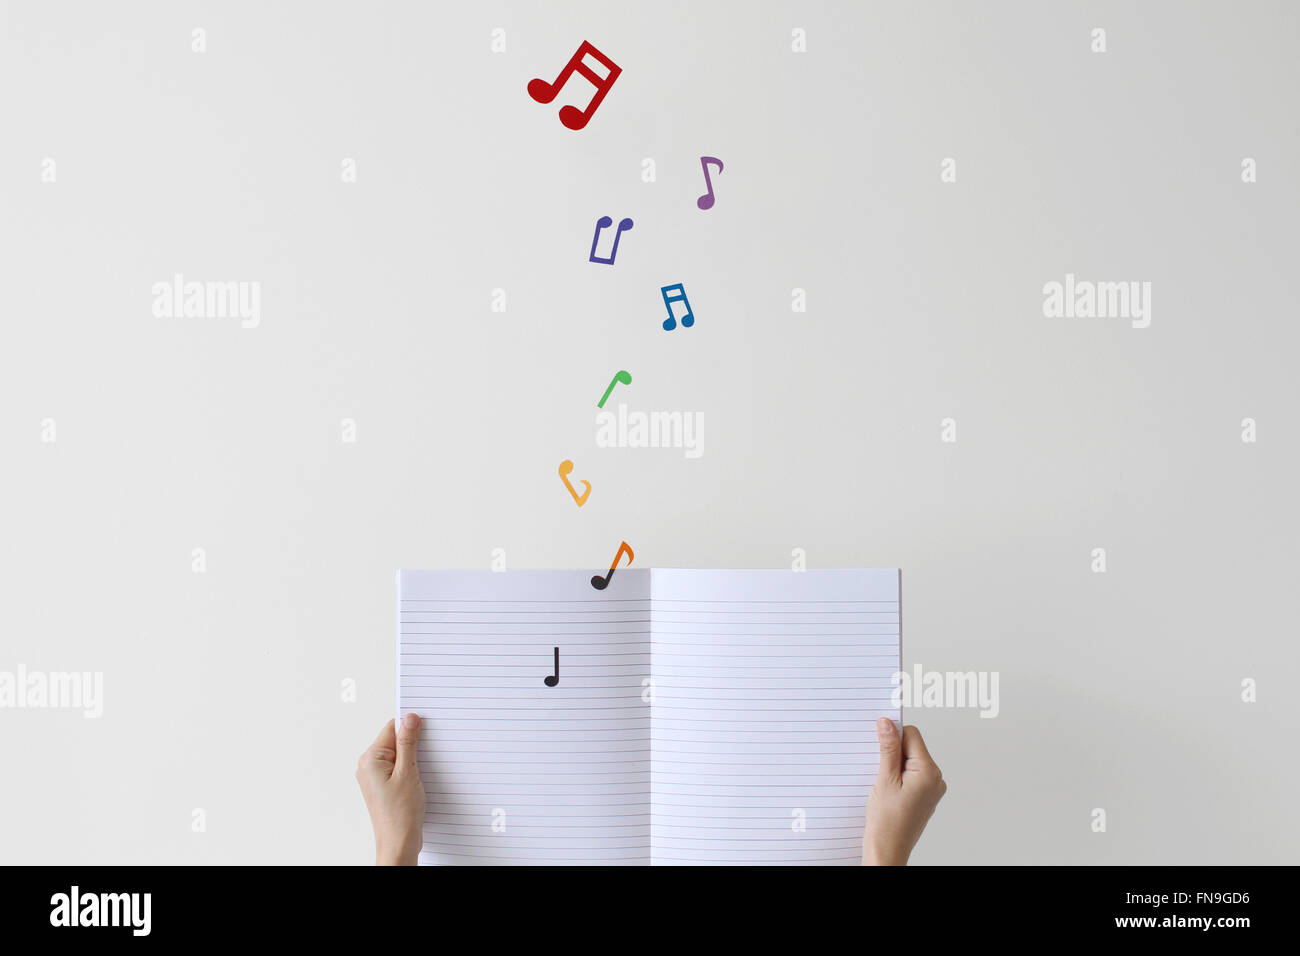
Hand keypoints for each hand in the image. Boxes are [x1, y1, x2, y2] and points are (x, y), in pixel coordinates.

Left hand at [356, 714, 425, 865]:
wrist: (399, 843)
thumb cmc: (400, 815)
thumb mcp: (408, 772)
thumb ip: (408, 743)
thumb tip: (410, 719)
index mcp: (370, 759)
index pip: (392, 728)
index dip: (410, 727)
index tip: (425, 729)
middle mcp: (369, 766)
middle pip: (394, 740)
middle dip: (413, 744)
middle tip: (424, 758)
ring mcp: (376, 777)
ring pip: (399, 754)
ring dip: (413, 758)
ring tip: (419, 774)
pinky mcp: (384, 785)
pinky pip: (399, 767)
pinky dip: (411, 769)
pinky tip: (418, 779)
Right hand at [863, 719, 945, 864]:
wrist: (888, 850)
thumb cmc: (887, 823)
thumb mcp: (884, 780)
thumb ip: (888, 749)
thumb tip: (887, 724)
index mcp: (929, 772)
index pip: (912, 735)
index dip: (893, 735)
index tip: (878, 741)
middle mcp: (935, 779)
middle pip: (912, 747)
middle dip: (892, 752)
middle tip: (879, 770)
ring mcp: (932, 788)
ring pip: (910, 761)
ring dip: (894, 765)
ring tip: (884, 785)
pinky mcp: (925, 795)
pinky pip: (912, 774)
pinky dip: (898, 776)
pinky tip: (888, 790)